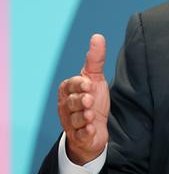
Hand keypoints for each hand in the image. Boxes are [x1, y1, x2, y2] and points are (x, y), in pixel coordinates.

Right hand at [57, 34, 109, 164]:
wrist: (95, 128)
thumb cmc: (93, 100)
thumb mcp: (95, 78)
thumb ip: (95, 59)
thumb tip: (98, 36)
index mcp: (68, 91)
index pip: (69, 85)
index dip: (78, 85)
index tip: (89, 83)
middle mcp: (66, 106)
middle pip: (70, 102)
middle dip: (80, 101)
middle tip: (89, 99)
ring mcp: (71, 123)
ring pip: (74, 119)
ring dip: (83, 117)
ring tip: (91, 115)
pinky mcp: (80, 137)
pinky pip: (80, 135)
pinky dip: (85, 132)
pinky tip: (91, 129)